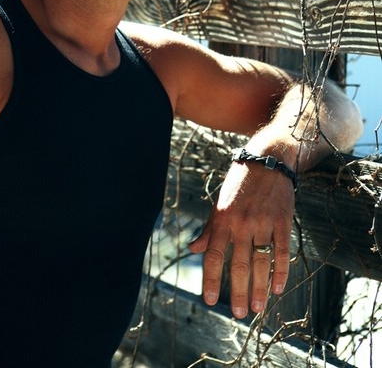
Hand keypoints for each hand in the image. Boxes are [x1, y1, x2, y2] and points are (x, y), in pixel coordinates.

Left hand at [188, 160, 294, 318]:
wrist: (267, 160)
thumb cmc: (239, 184)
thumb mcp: (219, 203)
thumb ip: (209, 229)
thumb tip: (192, 249)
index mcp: (222, 219)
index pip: (214, 255)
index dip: (212, 279)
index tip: (210, 300)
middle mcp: (241, 223)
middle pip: (239, 264)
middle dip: (238, 291)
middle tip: (239, 313)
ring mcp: (263, 222)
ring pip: (261, 262)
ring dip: (259, 288)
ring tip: (258, 308)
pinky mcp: (283, 221)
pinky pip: (282, 251)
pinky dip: (281, 272)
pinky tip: (278, 288)